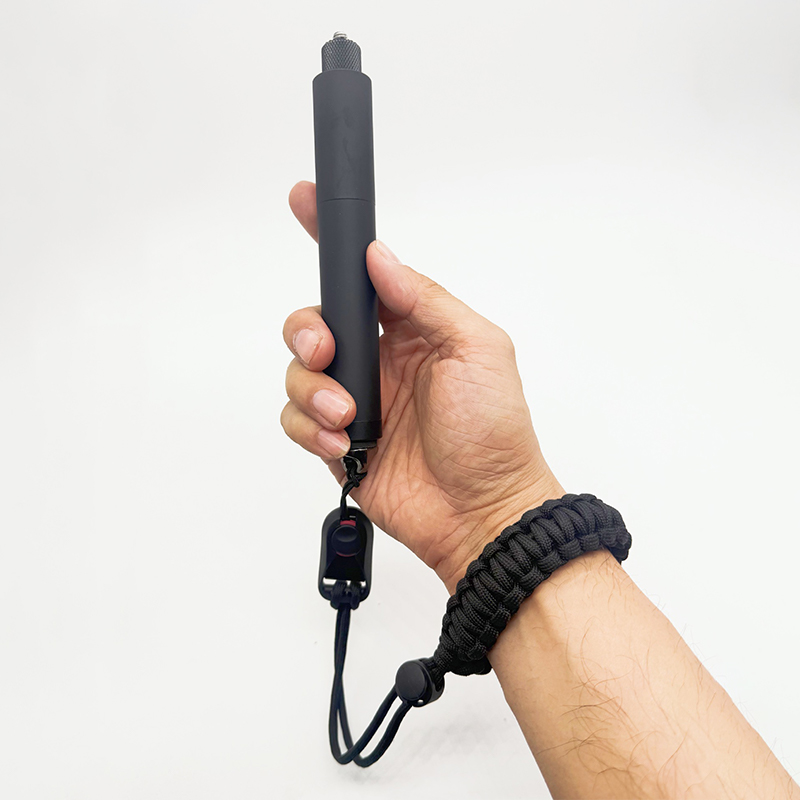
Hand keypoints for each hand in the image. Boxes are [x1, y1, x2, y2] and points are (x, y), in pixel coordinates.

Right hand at [281, 181, 563, 592]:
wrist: (481, 510)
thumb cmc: (494, 432)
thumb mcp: (477, 349)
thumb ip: (425, 299)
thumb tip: (379, 259)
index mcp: (412, 329)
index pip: (362, 276)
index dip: (331, 239)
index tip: (305, 202)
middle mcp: (379, 359)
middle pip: (314, 321)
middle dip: (308, 330)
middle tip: (327, 350)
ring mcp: (356, 400)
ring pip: (299, 370)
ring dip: (313, 388)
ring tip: (349, 414)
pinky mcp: (337, 439)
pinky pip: (296, 419)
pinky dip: (309, 427)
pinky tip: (343, 441)